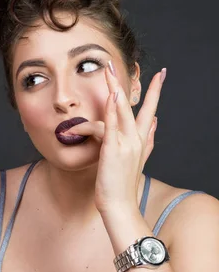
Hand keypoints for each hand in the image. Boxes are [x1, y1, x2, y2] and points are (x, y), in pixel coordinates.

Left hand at [68, 64, 162, 213]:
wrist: (119, 205)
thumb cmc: (123, 184)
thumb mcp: (138, 159)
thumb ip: (148, 140)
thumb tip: (155, 124)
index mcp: (142, 141)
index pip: (150, 111)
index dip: (155, 93)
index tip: (161, 75)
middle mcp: (136, 140)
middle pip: (139, 107)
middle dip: (139, 84)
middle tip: (135, 66)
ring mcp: (126, 144)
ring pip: (123, 111)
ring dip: (116, 89)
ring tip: (109, 70)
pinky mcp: (113, 150)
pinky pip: (112, 126)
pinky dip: (112, 110)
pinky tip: (111, 96)